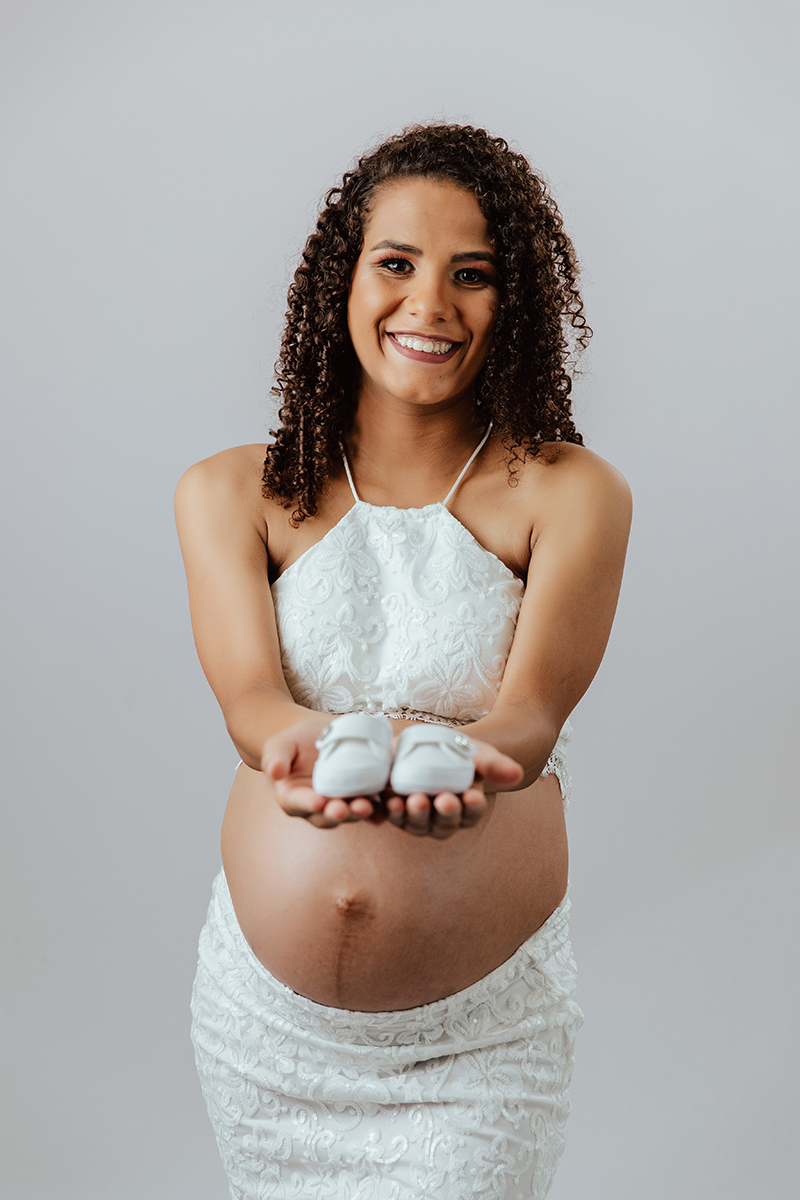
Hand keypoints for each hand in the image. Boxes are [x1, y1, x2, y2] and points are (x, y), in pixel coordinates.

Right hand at [261, 719, 380, 827]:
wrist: (317, 736)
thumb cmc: (294, 742)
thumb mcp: (280, 745)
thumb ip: (275, 757)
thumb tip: (273, 771)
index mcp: (293, 798)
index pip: (298, 803)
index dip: (307, 804)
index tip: (317, 802)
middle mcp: (318, 808)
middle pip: (327, 815)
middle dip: (336, 813)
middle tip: (344, 809)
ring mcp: (342, 804)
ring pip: (351, 813)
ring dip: (359, 812)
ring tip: (367, 806)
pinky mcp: (363, 796)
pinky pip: (373, 805)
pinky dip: (382, 808)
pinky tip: (391, 804)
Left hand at [384, 739, 522, 838]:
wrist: (431, 746)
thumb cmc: (461, 753)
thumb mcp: (479, 754)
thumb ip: (496, 764)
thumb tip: (517, 774)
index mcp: (468, 807)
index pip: (473, 811)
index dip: (473, 806)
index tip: (472, 796)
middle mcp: (445, 818)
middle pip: (445, 822)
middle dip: (445, 812)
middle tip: (444, 799)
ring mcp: (420, 818)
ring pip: (419, 823)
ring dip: (416, 815)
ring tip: (414, 800)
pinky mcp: (398, 810)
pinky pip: (395, 815)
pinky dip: (392, 812)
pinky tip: (390, 801)